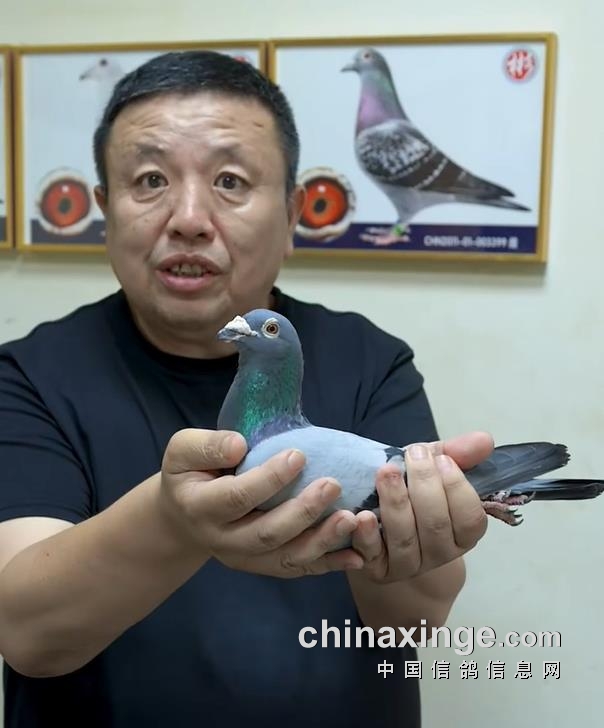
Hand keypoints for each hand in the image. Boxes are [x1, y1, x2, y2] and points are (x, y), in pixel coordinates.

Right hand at [159, 428, 363, 577]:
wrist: (183, 515)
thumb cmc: (189, 473)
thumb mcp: (182, 450)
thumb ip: (207, 445)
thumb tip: (239, 445)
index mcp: (200, 507)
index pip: (236, 497)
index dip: (268, 479)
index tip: (298, 455)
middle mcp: (222, 539)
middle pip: (266, 533)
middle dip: (302, 512)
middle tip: (333, 485)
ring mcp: (245, 558)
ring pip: (286, 557)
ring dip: (321, 541)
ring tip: (351, 519)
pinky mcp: (264, 565)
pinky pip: (298, 569)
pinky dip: (329, 564)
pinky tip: (356, 555)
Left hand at [350, 431, 492, 582]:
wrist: (377, 517)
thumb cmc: (412, 489)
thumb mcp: (433, 468)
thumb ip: (458, 455)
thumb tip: (485, 439)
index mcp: (462, 534)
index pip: (470, 519)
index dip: (457, 488)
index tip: (442, 459)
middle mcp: (439, 553)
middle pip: (437, 525)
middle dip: (425, 486)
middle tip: (413, 455)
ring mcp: (407, 564)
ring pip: (405, 538)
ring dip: (396, 503)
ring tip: (387, 471)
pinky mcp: (376, 567)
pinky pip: (372, 555)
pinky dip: (368, 535)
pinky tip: (364, 516)